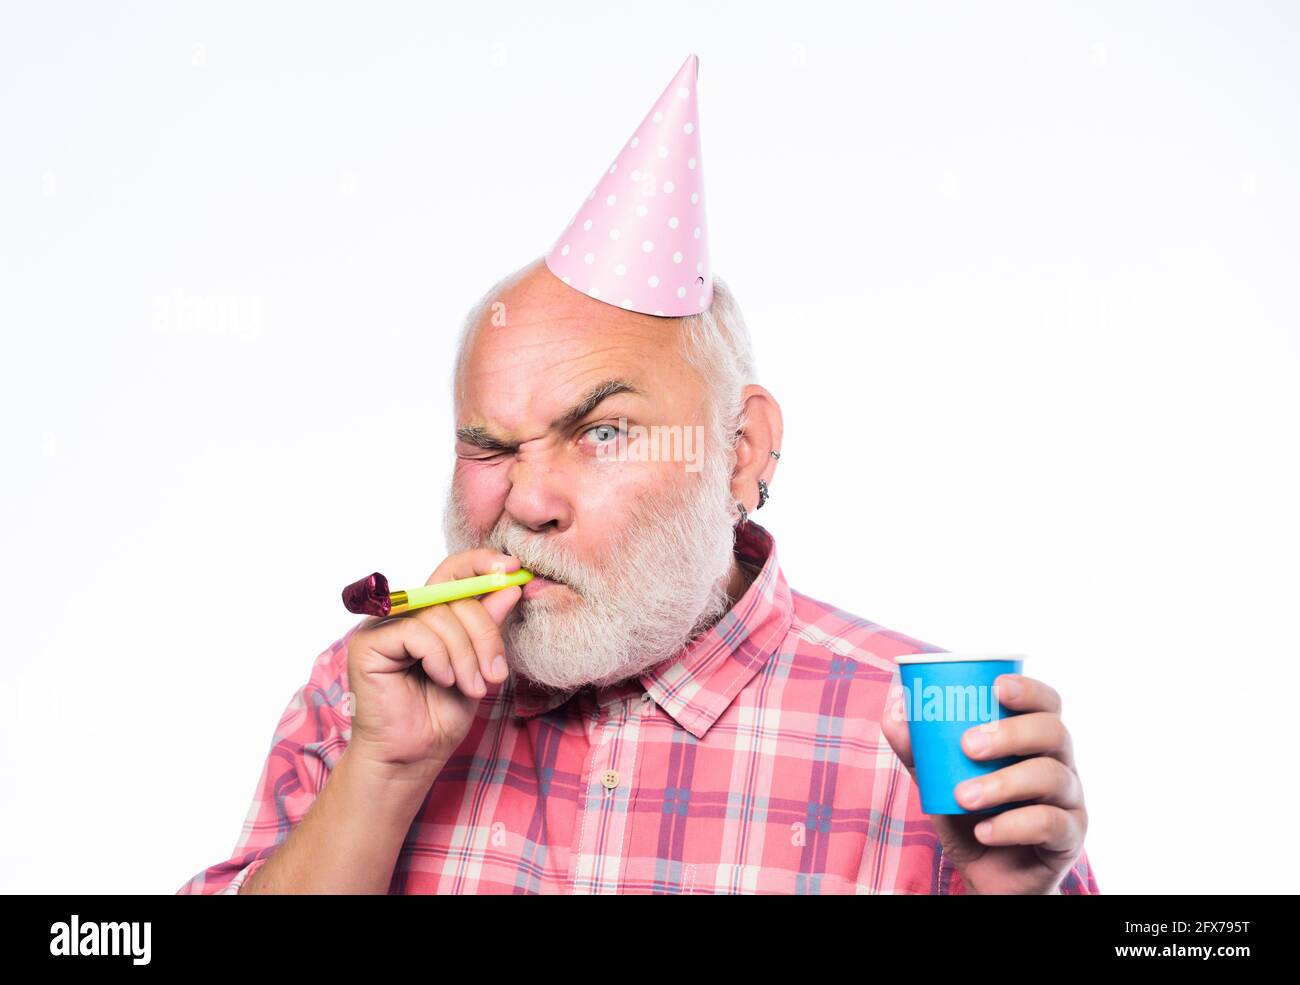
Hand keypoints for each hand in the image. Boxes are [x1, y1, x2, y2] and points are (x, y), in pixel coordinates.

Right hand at [345, 549, 523, 782]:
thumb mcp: (480, 665)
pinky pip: (416, 632)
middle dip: (485, 634)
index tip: (513, 569)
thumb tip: (510, 586)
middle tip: (496, 673)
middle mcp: (407, 613)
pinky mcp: (368, 644)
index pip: (455, 571)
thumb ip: (490, 626)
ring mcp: (385, 627)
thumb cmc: (442, 714)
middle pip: (455, 595)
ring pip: (439, 615)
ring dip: (466, 655)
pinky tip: (443, 681)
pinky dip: (439, 658)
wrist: (414, 756)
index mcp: (432, 613)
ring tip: (472, 687)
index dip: (483, 563)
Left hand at [880, 673, 1088, 893]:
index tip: (996, 687)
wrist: (986, 877)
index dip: (1028, 689)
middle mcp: (1059, 763)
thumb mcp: (938, 779)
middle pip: (1052, 732)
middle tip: (968, 746)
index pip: (1047, 703)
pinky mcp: (1069, 838)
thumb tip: (897, 703)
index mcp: (1033, 740)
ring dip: (1002, 783)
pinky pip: (1051, 824)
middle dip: (1009, 733)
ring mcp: (1069, 800)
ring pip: (1050, 776)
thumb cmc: (970, 816)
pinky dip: (1013, 825)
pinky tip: (983, 831)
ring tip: (962, 796)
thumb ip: (919, 746)